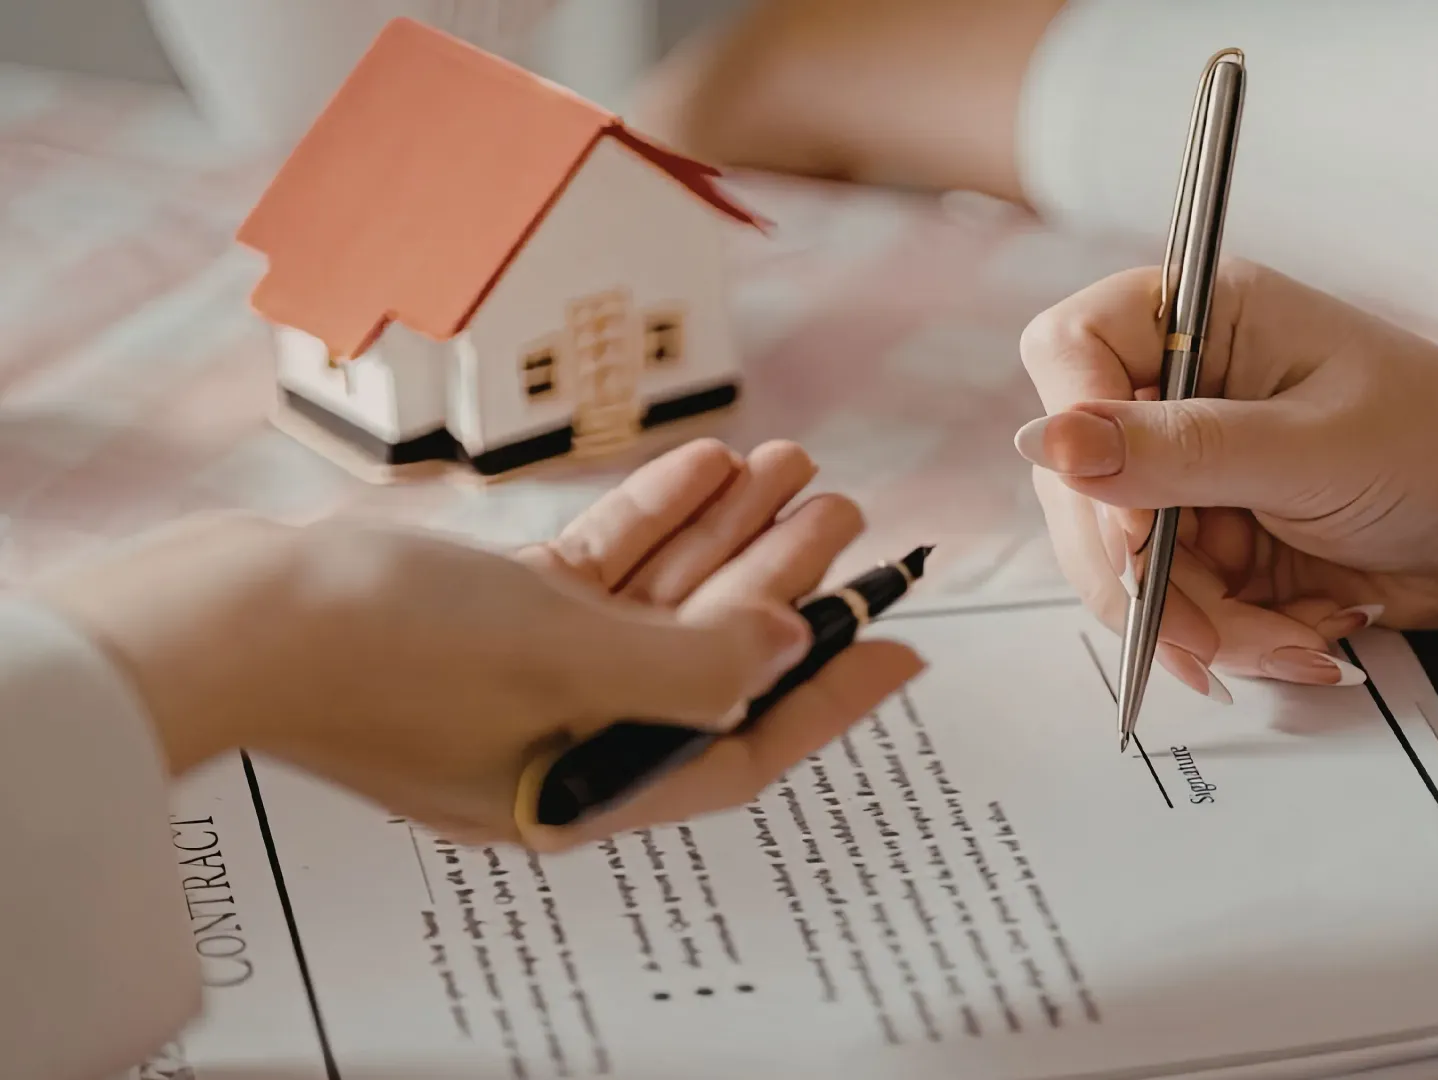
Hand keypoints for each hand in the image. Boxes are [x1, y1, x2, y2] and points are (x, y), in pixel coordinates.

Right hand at [37, 440, 923, 847]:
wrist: (229, 616)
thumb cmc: (383, 654)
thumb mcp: (566, 657)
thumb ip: (692, 663)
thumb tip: (788, 657)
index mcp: (589, 787)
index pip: (745, 750)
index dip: (835, 699)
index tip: (907, 644)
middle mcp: (566, 738)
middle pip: (710, 660)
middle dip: (786, 585)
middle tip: (852, 519)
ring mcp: (524, 676)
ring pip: (658, 602)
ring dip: (729, 535)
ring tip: (798, 467)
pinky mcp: (486, 617)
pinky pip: (596, 570)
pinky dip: (652, 518)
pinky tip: (707, 465)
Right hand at [1015, 261, 1437, 692]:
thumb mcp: (1312, 449)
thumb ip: (1177, 451)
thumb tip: (1044, 440)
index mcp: (1197, 319)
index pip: (1071, 350)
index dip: (1074, 436)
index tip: (1127, 523)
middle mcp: (1178, 391)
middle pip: (1080, 482)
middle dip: (1146, 575)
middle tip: (1204, 632)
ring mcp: (1188, 473)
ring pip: (1122, 564)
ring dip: (1198, 625)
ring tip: (1291, 643)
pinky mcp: (1210, 543)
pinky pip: (1174, 608)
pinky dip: (1232, 641)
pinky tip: (1306, 639)